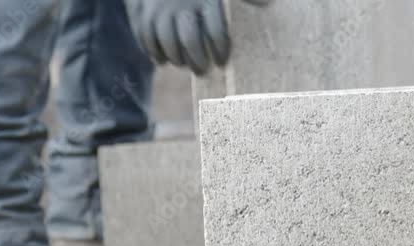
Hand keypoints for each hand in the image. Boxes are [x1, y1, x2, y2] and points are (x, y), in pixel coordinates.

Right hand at [124, 0, 272, 75]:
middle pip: (190, 40)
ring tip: (184, 64)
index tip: (222, 62)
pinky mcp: (143, 13)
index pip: (216, 31)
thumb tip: (270, 3)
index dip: (221, 50)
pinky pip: (146, 38)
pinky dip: (154, 53)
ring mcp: (161, 10)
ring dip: (176, 58)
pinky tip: (163, 61)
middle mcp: (182, 5)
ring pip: (167, 41)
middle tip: (203, 71)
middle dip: (197, 61)